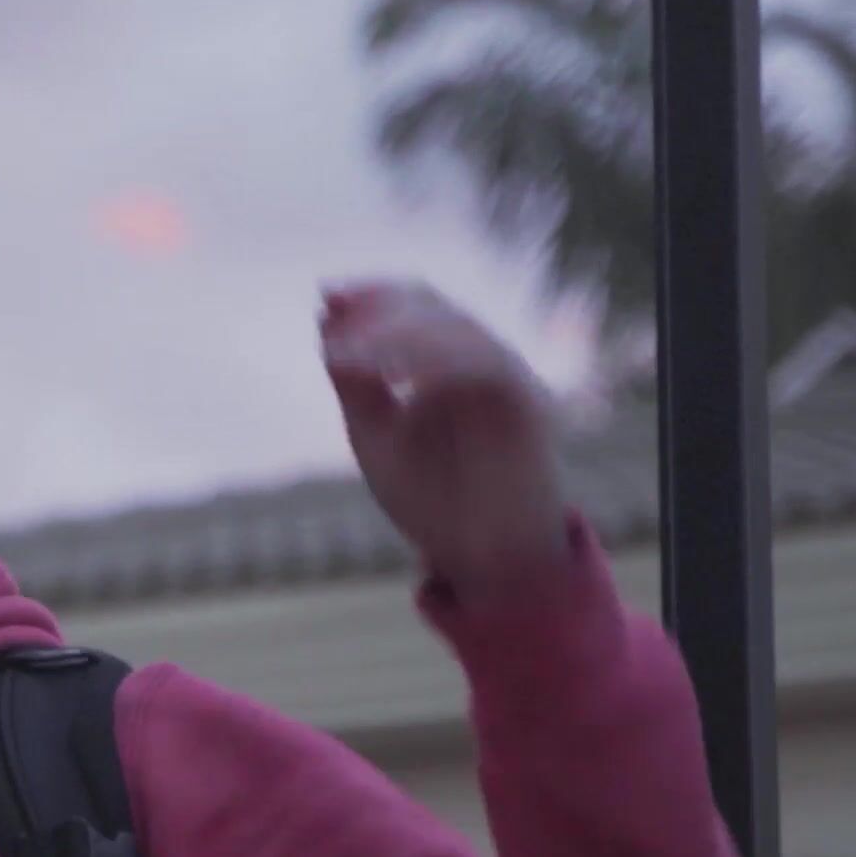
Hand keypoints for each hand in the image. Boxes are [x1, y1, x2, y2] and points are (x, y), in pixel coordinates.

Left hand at [319, 280, 568, 598]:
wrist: (482, 562)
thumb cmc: (432, 501)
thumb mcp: (375, 432)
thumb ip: (354, 381)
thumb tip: (326, 317)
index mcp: (448, 362)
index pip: (415, 304)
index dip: (372, 293)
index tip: (326, 296)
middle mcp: (483, 361)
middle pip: (434, 307)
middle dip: (379, 311)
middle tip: (334, 335)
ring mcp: (510, 379)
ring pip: (457, 329)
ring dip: (396, 335)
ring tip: (346, 358)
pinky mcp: (529, 404)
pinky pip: (484, 363)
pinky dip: (433, 361)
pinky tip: (390, 374)